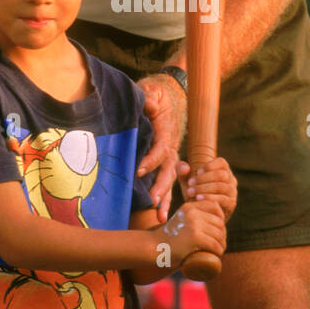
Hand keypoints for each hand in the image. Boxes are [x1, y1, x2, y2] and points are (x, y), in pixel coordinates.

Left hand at [136, 74, 187, 222]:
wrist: (170, 96)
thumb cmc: (157, 94)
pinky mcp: (165, 162)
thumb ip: (151, 96)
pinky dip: (165, 199)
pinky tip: (159, 215)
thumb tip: (150, 104)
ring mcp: (170, 157)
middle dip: (162, 187)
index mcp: (167, 132)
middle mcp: (171, 147)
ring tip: (160, 218)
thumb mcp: (153, 90)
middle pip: (169, 171)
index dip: (151, 160)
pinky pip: (166, 181)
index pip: (161, 149)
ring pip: (170, 180)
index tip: (138, 171)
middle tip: (154, 201)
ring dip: (166, 199)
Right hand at [159, 199, 225, 271]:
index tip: (217, 229)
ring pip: (219, 234)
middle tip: (219, 244)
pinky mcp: (195, 237)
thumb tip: (216, 221)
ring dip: (222, 244)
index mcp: (190, 206)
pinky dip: (218, 251)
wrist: (154, 248)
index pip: (215, 206)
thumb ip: (194, 217)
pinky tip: (217, 254)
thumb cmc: (169, 238)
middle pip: (219, 222)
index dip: (221, 218)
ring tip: (219, 250)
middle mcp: (192, 212)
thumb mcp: (181, 220)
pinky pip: (215, 244)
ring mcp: (194, 224)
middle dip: (222, 234)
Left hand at [177, 156, 236, 222]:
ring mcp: (232, 192)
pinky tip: (197, 199)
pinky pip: (222, 199)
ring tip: (190, 192)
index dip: (209, 165)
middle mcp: (230, 180)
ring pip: (221, 186)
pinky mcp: (231, 203)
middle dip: (204, 178)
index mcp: (223, 170)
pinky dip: (209, 198)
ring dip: (204, 188)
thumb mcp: (187, 182)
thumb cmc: (195, 193)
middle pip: (221, 174)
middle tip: (190, 183)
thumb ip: (182, 172)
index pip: (221, 162)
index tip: (197, 172)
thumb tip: (185, 167)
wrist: (203, 213)